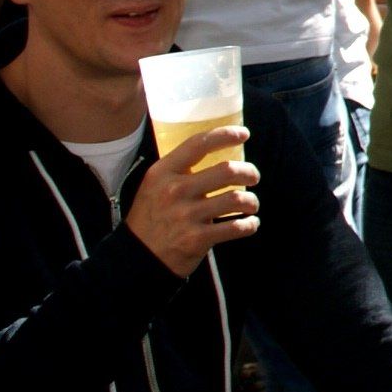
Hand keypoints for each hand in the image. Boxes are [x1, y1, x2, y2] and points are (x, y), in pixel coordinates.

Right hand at [125, 126, 259, 277]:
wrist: (137, 257)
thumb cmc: (151, 218)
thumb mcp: (154, 187)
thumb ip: (179, 170)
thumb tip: (216, 154)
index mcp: (163, 173)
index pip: (199, 144)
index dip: (225, 135)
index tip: (244, 134)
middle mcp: (174, 191)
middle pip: (227, 170)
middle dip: (249, 172)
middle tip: (253, 177)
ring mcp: (186, 215)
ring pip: (237, 199)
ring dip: (252, 201)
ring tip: (251, 204)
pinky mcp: (197, 239)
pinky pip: (236, 227)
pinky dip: (250, 225)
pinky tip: (250, 223)